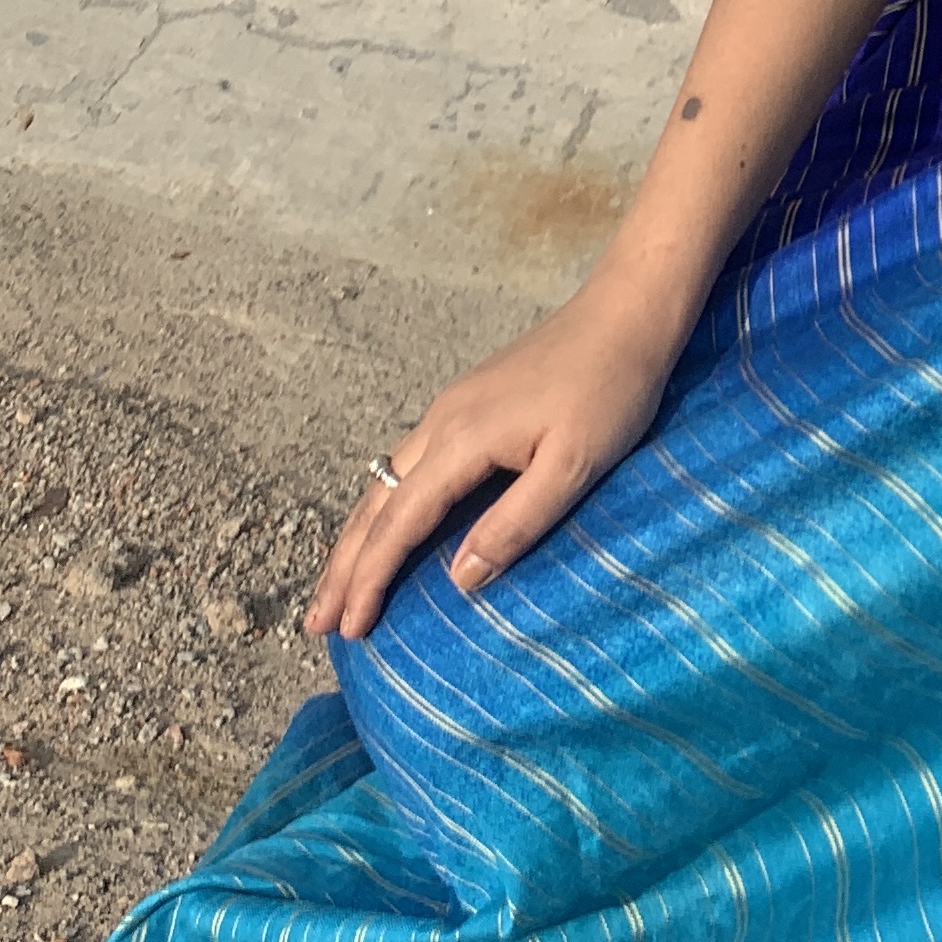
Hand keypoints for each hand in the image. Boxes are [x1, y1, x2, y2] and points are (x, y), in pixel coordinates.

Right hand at [304, 273, 687, 641]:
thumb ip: (515, 523)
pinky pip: (407, 465)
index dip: (371, 578)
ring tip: (339, 587)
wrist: (625, 313)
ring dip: (359, 537)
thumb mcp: (575, 466)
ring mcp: (451, 408)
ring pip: (385, 483)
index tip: (347, 628)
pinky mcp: (468, 403)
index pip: (399, 522)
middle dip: (343, 566)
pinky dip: (385, 507)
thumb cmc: (610, 389)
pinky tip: (389, 526)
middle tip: (316, 623)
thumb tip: (458, 579)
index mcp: (461, 439)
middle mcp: (441, 422)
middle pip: (376, 504)